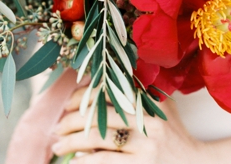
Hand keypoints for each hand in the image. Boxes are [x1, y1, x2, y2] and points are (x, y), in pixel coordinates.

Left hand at [52, 87, 208, 163]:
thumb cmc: (174, 134)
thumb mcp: (163, 108)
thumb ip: (142, 91)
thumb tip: (107, 76)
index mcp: (150, 102)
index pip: (108, 92)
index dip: (82, 97)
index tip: (66, 105)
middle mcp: (149, 122)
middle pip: (99, 114)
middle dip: (71, 121)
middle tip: (56, 128)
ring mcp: (146, 147)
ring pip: (98, 138)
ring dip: (71, 142)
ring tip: (58, 146)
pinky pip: (105, 162)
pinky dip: (85, 161)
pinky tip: (73, 162)